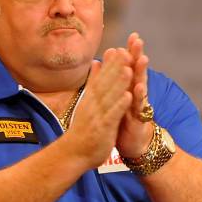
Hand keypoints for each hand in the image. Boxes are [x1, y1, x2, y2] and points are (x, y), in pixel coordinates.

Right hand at [65, 48, 133, 168]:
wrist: (73, 153)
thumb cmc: (83, 129)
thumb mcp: (87, 102)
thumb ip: (93, 83)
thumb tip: (96, 63)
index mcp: (91, 98)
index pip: (101, 77)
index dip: (111, 64)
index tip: (120, 48)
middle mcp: (93, 104)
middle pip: (106, 83)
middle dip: (116, 68)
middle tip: (126, 51)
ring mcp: (97, 116)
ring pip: (109, 96)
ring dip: (119, 82)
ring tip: (129, 68)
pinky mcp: (102, 128)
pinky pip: (112, 115)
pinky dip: (119, 104)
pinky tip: (128, 95)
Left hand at [116, 32, 153, 157]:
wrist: (135, 145)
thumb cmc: (126, 121)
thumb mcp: (120, 101)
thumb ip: (117, 84)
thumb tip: (112, 67)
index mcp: (128, 89)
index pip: (129, 67)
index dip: (130, 52)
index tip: (132, 35)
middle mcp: (135, 94)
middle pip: (136, 72)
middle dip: (137, 56)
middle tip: (138, 39)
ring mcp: (138, 106)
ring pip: (140, 86)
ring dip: (141, 73)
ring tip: (142, 58)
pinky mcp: (139, 119)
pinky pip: (139, 107)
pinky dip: (138, 97)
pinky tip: (138, 87)